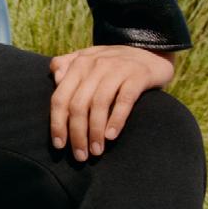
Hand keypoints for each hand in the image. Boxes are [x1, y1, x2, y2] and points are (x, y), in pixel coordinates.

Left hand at [48, 45, 176, 160]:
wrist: (151, 52)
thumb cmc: (113, 64)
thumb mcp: (89, 60)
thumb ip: (67, 65)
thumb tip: (55, 78)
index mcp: (79, 64)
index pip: (60, 98)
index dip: (57, 124)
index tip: (59, 146)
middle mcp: (95, 65)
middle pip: (78, 105)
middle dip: (77, 134)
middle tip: (81, 156)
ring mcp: (117, 69)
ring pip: (99, 104)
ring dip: (95, 132)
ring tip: (96, 152)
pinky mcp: (138, 75)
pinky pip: (124, 100)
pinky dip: (116, 119)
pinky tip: (111, 136)